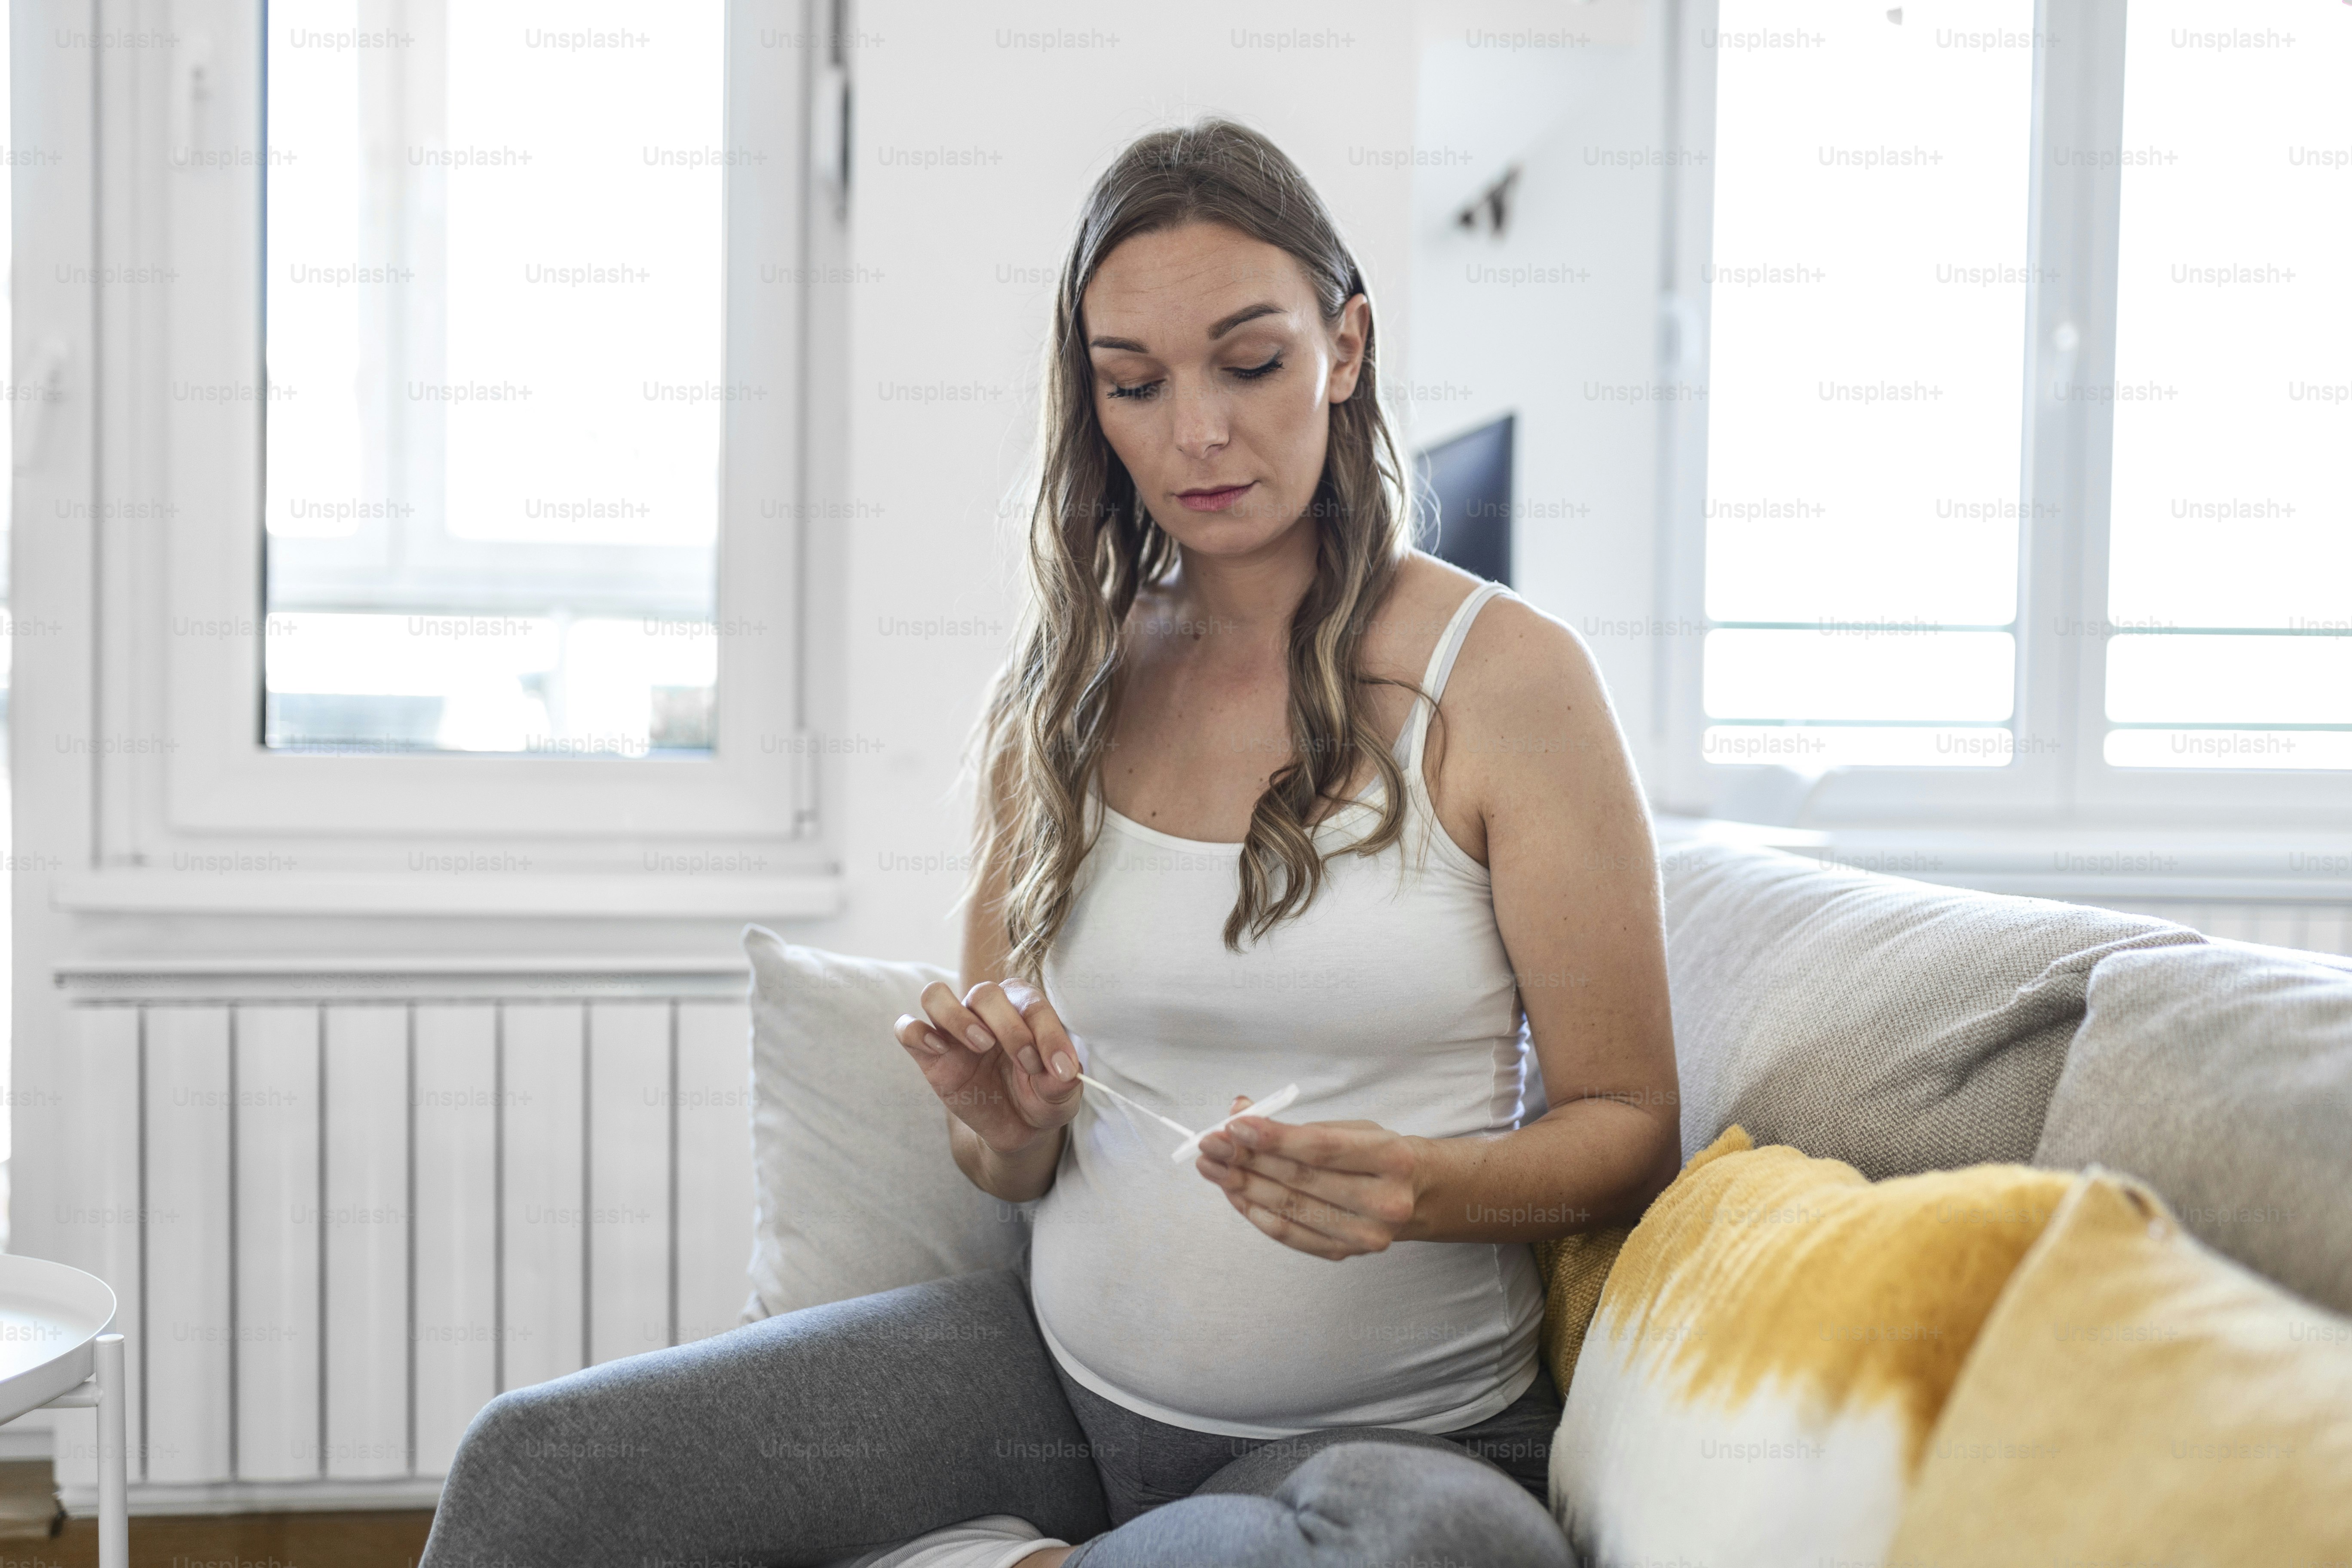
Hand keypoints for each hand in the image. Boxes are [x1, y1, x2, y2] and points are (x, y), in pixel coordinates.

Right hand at [895, 980, 1081, 1154]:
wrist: (1017, 1127)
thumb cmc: (1041, 1097)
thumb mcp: (1060, 1095)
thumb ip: (1063, 1081)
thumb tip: (1065, 1072)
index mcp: (1022, 1008)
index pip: (1030, 1002)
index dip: (1048, 1032)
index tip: (1059, 1067)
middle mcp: (985, 1010)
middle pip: (984, 992)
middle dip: (1009, 1026)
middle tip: (1026, 1063)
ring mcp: (952, 1030)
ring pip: (935, 995)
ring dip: (958, 1017)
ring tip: (982, 1045)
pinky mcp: (929, 1054)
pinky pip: (906, 1028)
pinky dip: (917, 1032)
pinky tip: (939, 1050)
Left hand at [1194, 1098, 1423, 1260]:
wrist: (1416, 1195)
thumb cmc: (1378, 1155)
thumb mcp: (1351, 1128)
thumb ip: (1297, 1124)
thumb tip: (1239, 1112)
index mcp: (1393, 1158)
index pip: (1321, 1148)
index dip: (1273, 1137)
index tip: (1234, 1126)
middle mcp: (1384, 1202)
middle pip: (1301, 1179)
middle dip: (1247, 1160)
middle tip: (1210, 1144)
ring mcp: (1366, 1235)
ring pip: (1290, 1208)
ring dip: (1243, 1186)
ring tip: (1212, 1167)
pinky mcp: (1346, 1253)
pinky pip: (1290, 1234)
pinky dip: (1257, 1213)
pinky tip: (1234, 1194)